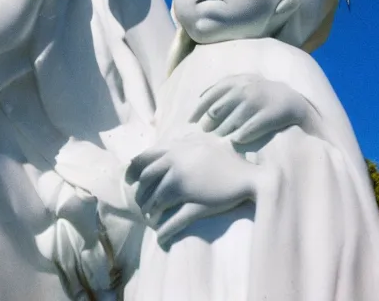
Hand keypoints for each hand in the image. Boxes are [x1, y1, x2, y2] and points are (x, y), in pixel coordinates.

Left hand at [125, 131, 260, 245]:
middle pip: (147, 181)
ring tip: (151, 218)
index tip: (128, 179)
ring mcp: (184, 184)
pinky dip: (164, 229)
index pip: (145, 158)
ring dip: (150, 212)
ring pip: (156, 201)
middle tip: (141, 203)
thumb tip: (169, 146)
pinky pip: (172, 219)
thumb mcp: (204, 143)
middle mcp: (176, 164)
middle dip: (141, 194)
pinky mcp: (195, 203)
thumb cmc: (229, 159)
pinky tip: (159, 236)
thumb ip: (185, 143)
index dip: (133, 169)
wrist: (250, 176)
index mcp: (177, 149)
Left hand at [188, 74, 315, 143]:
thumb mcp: (240, 83)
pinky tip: (236, 141)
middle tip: (207, 133)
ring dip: (222, 134)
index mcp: (233, 82)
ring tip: (221, 139)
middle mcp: (243, 90)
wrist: (291, 100)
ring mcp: (256, 103)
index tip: (190, 123)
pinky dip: (239, 137)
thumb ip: (220, 88)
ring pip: (230, 124)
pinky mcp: (268, 116)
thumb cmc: (258, 93)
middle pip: (216, 112)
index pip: (208, 97)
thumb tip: (198, 98)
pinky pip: (247, 131)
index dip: (197, 111)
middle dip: (208, 125)